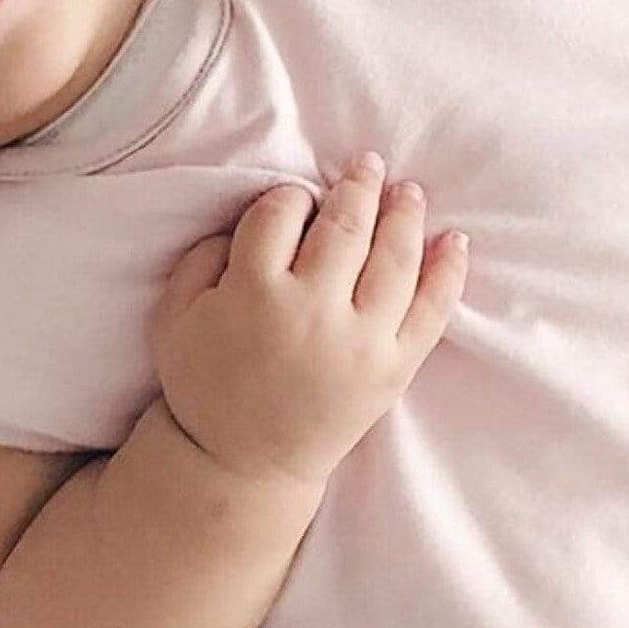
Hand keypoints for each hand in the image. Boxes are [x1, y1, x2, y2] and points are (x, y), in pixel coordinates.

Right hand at [148, 154, 468, 493]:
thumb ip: (200, 258)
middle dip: (358, 187)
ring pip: (394, 260)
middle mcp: (312, 310)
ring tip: (408, 191)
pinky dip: (448, 272)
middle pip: (345, 226)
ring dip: (405, 215)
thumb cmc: (205, 383)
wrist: (242, 463)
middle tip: (367, 164)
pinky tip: (455, 241)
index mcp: (253, 291)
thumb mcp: (172, 317)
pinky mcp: (392, 370)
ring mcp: (359, 341)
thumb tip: (247, 219)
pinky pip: (431, 312)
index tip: (292, 203)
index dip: (287, 198)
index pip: (280, 213)